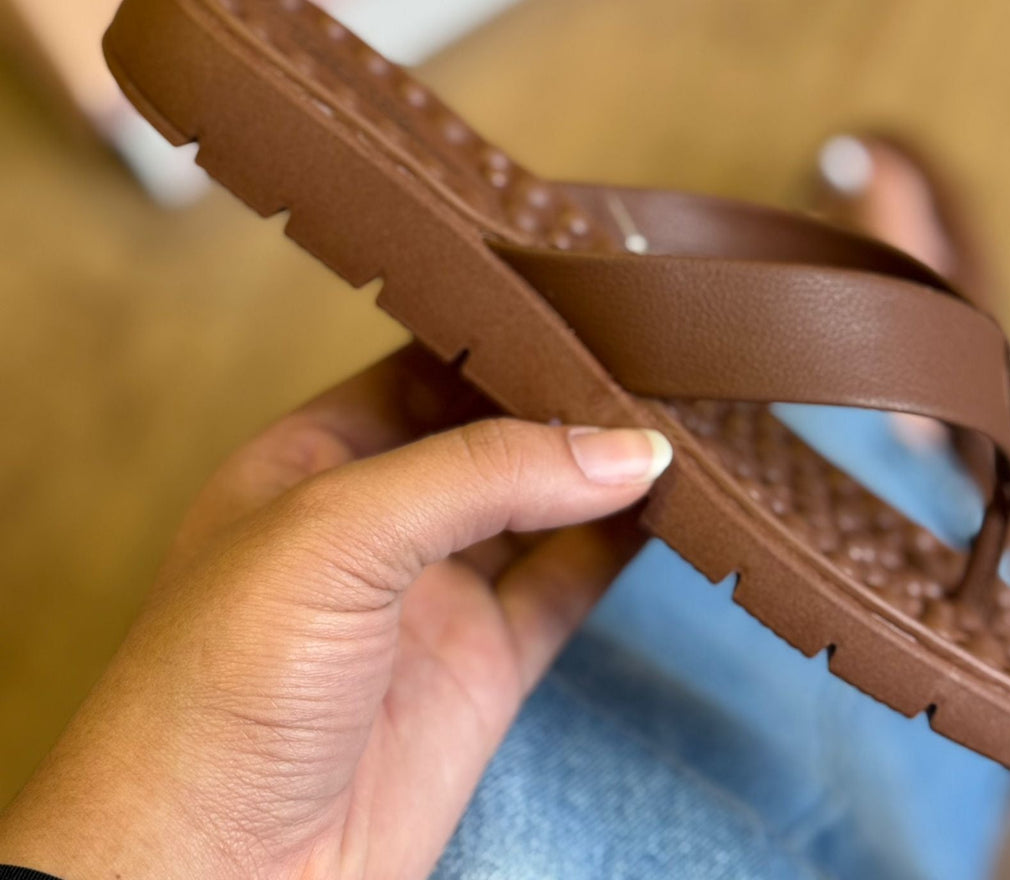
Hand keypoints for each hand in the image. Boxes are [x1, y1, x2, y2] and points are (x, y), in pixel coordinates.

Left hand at [0, 345, 670, 879]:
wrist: (216, 876)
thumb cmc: (216, 690)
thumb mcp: (335, 536)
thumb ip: (478, 475)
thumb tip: (622, 447)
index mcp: (314, 460)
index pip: (424, 368)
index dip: (499, 337)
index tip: (583, 304)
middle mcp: (380, 518)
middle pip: (492, 434)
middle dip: (564, 397)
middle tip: (650, 352)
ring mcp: (435, 591)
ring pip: (540, 503)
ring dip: (602, 465)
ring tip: (676, 415)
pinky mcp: (484, 663)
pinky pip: (567, 581)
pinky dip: (620, 542)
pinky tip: (668, 502)